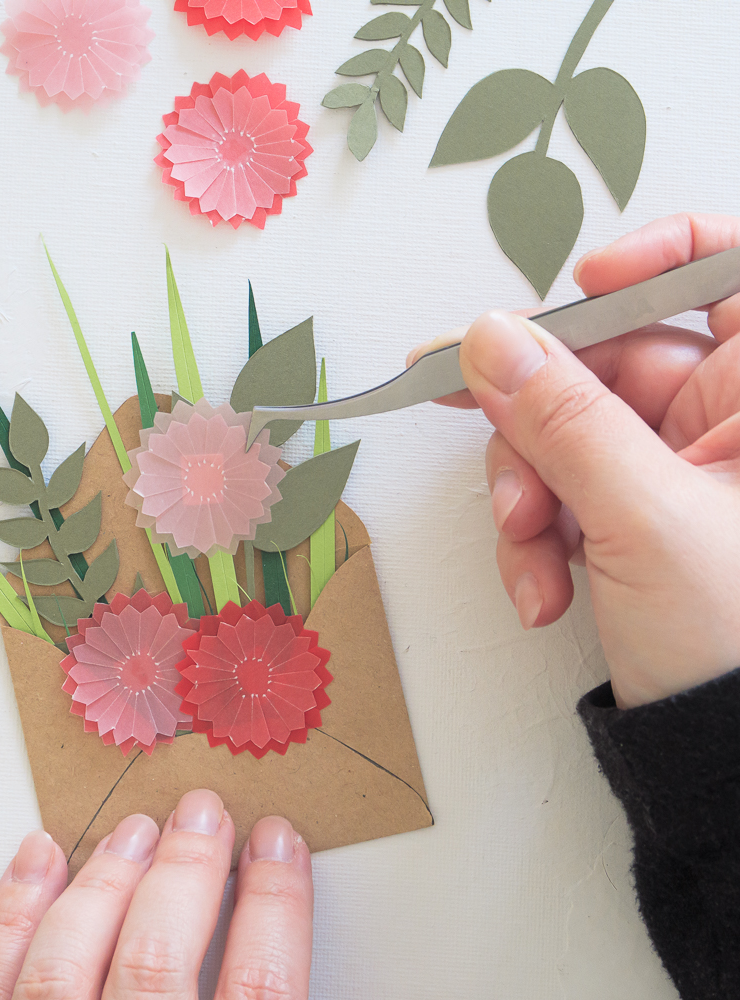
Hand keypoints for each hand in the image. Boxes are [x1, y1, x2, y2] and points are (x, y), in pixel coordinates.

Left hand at [0, 789, 312, 999]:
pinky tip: (38, 856)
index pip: (260, 989)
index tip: (279, 842)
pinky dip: (10, 916)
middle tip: (203, 812)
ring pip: (67, 964)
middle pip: (158, 962)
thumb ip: (269, 992)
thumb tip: (285, 910)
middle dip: (186, 872)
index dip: (277, 905)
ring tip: (138, 828)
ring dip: (106, 882)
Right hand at [410, 213, 739, 707]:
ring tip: (530, 550)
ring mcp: (674, 470)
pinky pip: (561, 491)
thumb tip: (492, 339)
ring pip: (565, 433)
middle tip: (494, 445)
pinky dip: (537, 537)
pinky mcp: (632, 514)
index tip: (581, 284)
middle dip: (538, 423)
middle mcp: (724, 421)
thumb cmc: (738, 642)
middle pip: (604, 360)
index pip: (720, 271)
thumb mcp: (645, 520)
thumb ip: (563, 420)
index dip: (650, 260)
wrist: (730, 762)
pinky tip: (544, 587)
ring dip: (528, 492)